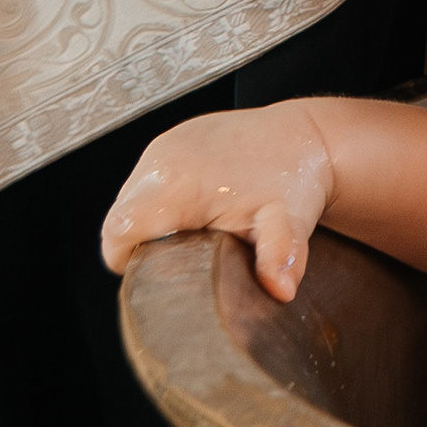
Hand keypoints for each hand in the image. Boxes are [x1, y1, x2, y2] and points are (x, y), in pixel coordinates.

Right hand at [99, 105, 334, 301]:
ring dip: (152, 220)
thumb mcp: (289, 223)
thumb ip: (279, 257)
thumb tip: (281, 290)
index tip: (152, 272)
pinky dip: (163, 198)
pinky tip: (197, 207)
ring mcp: (164, 145)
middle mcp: (161, 160)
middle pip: (122, 218)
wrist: (307, 136)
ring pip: (133, 198)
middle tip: (180, 256)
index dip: (127, 259)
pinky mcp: (172, 139)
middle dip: (143, 243)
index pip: (120, 232)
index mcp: (176, 184)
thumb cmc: (294, 178)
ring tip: (192, 231)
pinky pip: (149, 179)